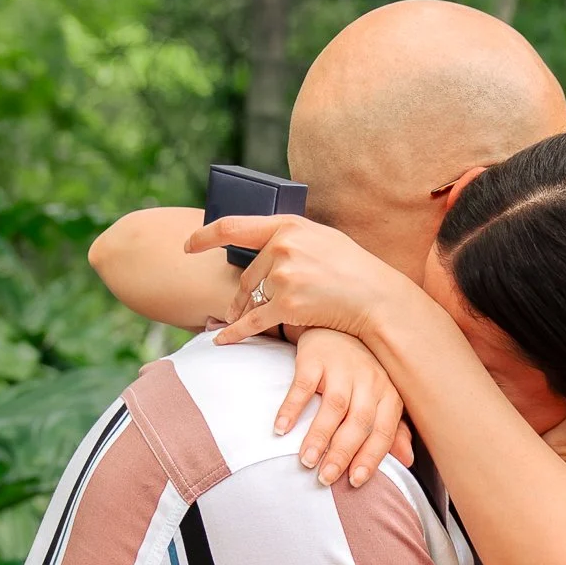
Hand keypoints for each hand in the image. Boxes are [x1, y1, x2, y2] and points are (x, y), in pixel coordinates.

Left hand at [191, 212, 407, 346]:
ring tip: (241, 321)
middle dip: (242, 295)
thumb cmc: (353, 269)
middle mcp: (283, 246)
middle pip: (248, 275)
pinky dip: (235, 333)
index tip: (188, 245)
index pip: (233, 227)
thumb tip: (264, 244)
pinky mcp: (288, 305)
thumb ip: (291, 238)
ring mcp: (285, 276)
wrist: (377, 298)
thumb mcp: (322, 239)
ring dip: (245, 312)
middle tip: (236, 308)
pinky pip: (253, 322)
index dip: (205, 236)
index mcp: (289, 225)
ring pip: (252, 298)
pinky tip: (222, 339)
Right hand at [273, 330, 414, 488]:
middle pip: (359, 422)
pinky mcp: (315, 357)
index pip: (383, 431)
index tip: (355, 481)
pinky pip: (303, 386)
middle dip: (342, 453)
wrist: (337, 327)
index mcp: (388, 393)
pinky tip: (281, 429)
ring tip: (306, 461)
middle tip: (326, 478)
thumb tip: (408, 460)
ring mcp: (342, 367)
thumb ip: (393, 429)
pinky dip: (292, 408)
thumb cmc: (359, 372)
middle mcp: (369, 380)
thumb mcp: (380, 397)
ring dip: (319, 436)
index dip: (370, 457)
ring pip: (334, 406)